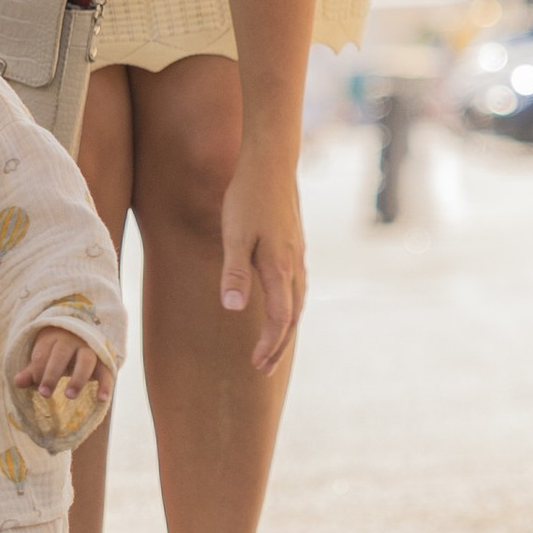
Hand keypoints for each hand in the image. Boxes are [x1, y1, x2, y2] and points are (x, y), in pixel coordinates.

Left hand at [11, 328, 113, 440]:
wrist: (83, 334)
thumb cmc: (58, 351)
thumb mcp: (44, 357)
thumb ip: (32, 370)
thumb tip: (17, 383)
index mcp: (53, 337)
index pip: (43, 352)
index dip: (38, 370)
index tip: (36, 387)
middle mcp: (73, 340)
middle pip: (62, 354)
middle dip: (52, 374)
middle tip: (45, 394)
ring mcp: (90, 349)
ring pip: (86, 360)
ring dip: (78, 378)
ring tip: (69, 396)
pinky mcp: (104, 360)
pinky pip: (107, 371)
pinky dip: (106, 385)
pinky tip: (102, 399)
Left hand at [219, 147, 304, 375]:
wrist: (272, 163)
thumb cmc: (247, 198)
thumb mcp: (233, 235)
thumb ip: (234, 273)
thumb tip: (234, 309)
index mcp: (279, 268)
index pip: (280, 320)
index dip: (269, 345)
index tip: (255, 365)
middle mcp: (294, 267)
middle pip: (292, 318)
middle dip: (279, 346)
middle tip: (263, 369)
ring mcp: (298, 256)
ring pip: (298, 303)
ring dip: (286, 329)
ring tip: (273, 347)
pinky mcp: (296, 247)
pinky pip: (298, 288)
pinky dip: (291, 308)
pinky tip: (283, 307)